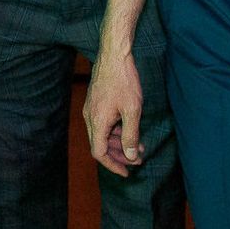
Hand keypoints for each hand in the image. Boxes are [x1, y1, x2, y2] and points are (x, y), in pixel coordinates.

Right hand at [82, 50, 145, 177]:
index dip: (113, 165)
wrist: (114, 56)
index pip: (99, 153)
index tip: (127, 172)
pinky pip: (102, 123)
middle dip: (119, 155)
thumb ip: (131, 136)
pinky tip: (130, 129)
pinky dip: (115, 131)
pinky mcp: (95, 102)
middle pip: (100, 145)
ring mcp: (91, 109)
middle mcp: (89, 117)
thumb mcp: (133, 111)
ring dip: (119, 143)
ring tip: (139, 146)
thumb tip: (131, 156)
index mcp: (97, 122)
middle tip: (138, 160)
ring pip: (102, 134)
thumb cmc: (124, 81)